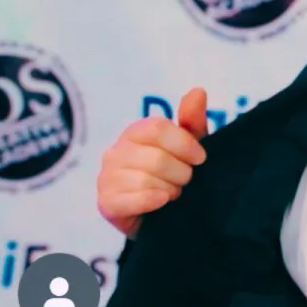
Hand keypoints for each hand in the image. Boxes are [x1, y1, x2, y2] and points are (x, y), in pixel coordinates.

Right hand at [96, 87, 208, 238]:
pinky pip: (128, 200)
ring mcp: (106, 178)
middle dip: (181, 172)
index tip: (201, 158)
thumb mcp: (189, 147)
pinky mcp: (105, 203)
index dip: (184, 143)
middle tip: (186, 181)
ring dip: (170, 189)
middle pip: (155, 157)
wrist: (164, 217)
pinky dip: (151, 201)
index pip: (157, 128)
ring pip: (144, 179)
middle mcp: (116, 152)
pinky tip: (162, 202)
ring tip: (173, 193)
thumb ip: (193, 120)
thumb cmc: (176, 175)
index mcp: (135, 132)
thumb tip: (198, 90)